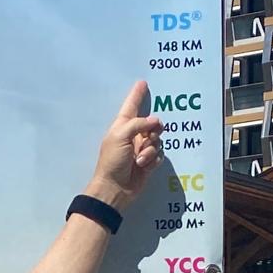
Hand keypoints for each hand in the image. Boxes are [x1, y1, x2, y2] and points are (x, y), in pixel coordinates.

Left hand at [86, 80, 162, 211]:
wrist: (114, 189)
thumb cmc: (112, 161)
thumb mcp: (120, 136)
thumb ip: (138, 124)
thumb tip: (154, 122)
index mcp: (123, 126)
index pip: (132, 106)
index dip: (137, 95)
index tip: (143, 83)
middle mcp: (133, 136)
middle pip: (152, 123)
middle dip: (154, 128)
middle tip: (150, 135)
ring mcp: (141, 149)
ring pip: (157, 140)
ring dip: (150, 150)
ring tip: (139, 160)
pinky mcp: (148, 162)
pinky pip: (159, 155)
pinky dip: (152, 160)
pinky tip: (143, 167)